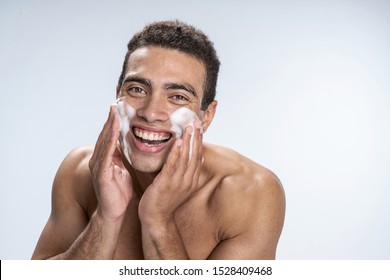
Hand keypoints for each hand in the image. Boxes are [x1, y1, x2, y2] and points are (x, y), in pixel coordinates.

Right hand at [89, 104, 132, 222]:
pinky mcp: (101, 173)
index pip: (109, 138)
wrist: (113, 212)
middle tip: (114, 105)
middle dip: (110, 120)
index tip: (117, 110)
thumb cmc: (119, 193)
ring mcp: (98, 166)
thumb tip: (124, 147)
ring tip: (114, 113)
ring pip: (105, 142)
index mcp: (105, 159)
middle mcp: (98, 160)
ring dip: (109, 127)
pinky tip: (114, 132)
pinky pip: (107, 154)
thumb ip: (120, 159)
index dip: (113, 124)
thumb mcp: (122, 171)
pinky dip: (110, 141)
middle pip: (105, 136)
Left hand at [138, 120, 202, 225]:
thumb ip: (183, 170)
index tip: (198, 128)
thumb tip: (192, 157)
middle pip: (194, 155)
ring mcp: (178, 183)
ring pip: (185, 158)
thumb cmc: (164, 200)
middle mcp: (188, 180)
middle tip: (196, 122)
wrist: (156, 218)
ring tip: (189, 127)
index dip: (199, 141)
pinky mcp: (166, 184)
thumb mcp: (178, 184)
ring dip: (188, 141)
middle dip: (196, 137)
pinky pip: (173, 165)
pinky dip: (176, 153)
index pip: (198, 157)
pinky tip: (178, 142)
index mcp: (191, 180)